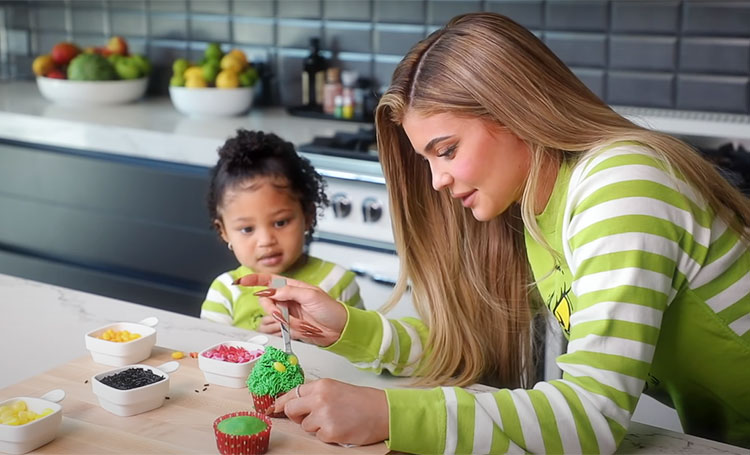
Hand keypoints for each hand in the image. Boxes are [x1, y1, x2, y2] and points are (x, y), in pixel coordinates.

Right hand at [237, 273, 346, 346]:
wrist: (339, 330)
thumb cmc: (330, 309)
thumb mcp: (311, 296)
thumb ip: (289, 291)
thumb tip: (270, 290)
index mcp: (292, 287)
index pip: (268, 280)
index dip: (254, 280)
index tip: (241, 282)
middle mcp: (287, 299)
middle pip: (265, 301)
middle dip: (272, 309)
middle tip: (284, 315)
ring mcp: (287, 314)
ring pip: (269, 317)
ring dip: (281, 322)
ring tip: (298, 323)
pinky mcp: (288, 328)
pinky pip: (275, 329)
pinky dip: (282, 331)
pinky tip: (294, 330)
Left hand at [273, 379, 388, 445]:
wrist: (383, 411)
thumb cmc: (363, 401)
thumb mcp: (337, 389)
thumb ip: (316, 393)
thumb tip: (296, 402)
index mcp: (321, 385)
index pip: (292, 393)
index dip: (281, 402)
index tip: (273, 408)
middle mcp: (319, 398)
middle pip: (291, 409)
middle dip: (295, 416)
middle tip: (308, 417)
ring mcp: (324, 415)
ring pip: (305, 425)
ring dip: (316, 426)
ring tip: (335, 420)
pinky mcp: (330, 431)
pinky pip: (319, 437)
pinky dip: (328, 436)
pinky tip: (340, 428)